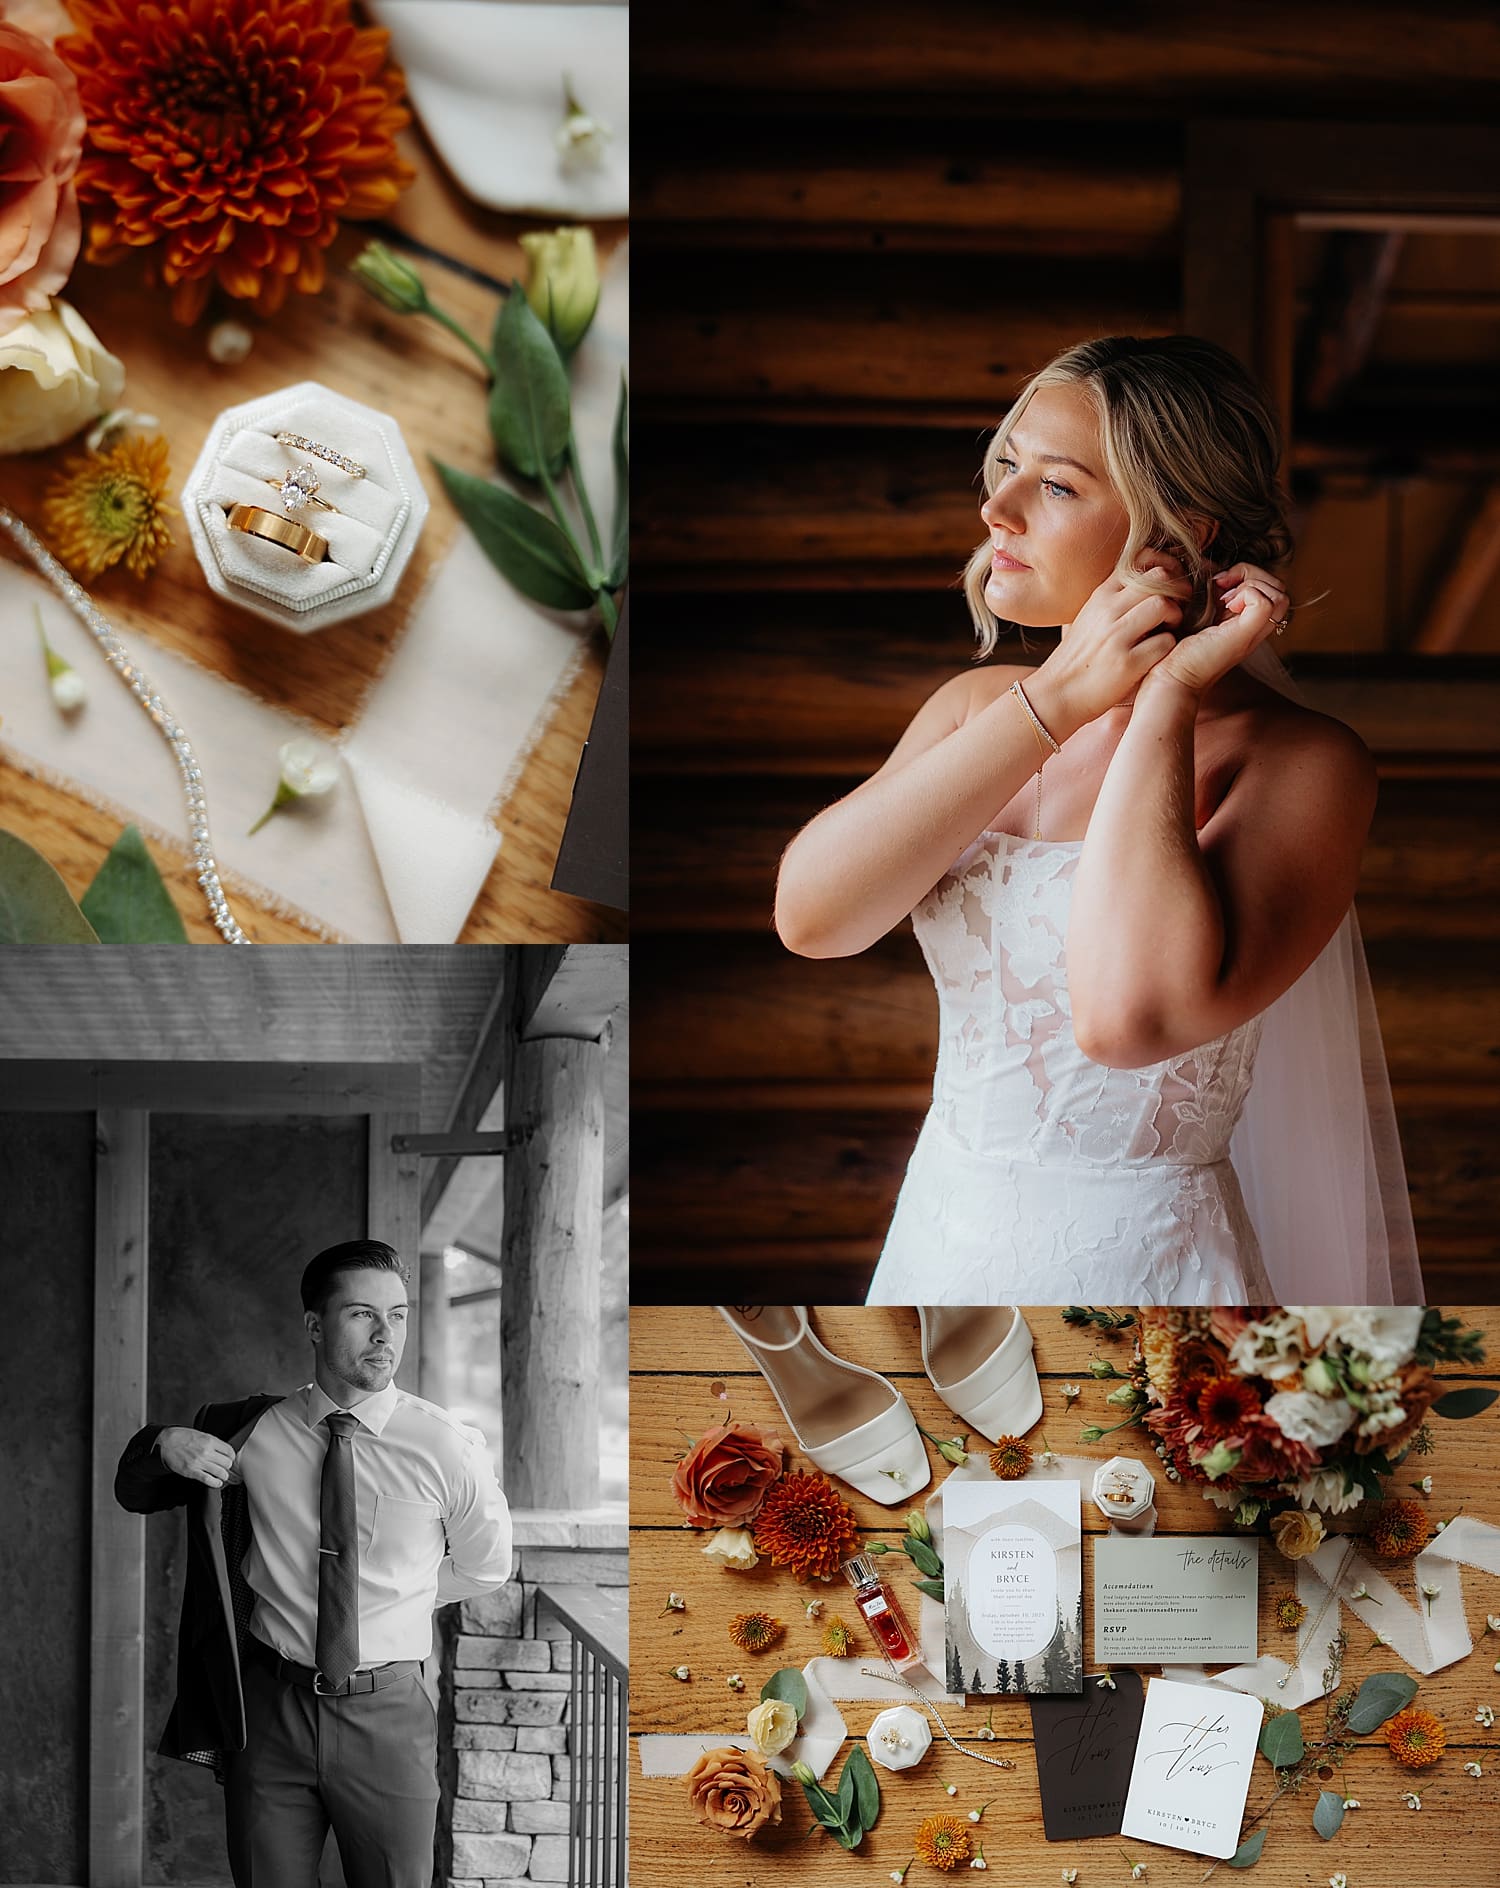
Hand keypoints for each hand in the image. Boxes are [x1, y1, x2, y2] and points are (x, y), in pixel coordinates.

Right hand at [158, 1426, 236, 1487]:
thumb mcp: (202, 1435)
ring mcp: (199, 1462)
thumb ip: (213, 1443)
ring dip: (223, 1476)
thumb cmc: (182, 1437)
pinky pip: (209, 1480)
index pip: (230, 1451)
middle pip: (227, 1463)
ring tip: (221, 1475)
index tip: (229, 1459)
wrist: (166, 1442)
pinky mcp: (192, 1472)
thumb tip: (224, 1452)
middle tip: (224, 1467)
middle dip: (227, 1466)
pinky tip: (216, 1482)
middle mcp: (206, 1452)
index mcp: (210, 1441)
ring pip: (221, 1473)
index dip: (231, 1456)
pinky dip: (215, 1483)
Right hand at [1030, 549, 1187, 734]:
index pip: (1141, 561)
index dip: (1164, 569)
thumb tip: (1146, 580)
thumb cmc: (1078, 657)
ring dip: (1174, 617)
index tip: (1169, 586)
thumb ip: (1114, 599)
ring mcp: (1116, 637)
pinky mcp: (1127, 664)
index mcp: (1100, 597)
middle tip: (1176, 608)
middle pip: (1158, 578)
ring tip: (1167, 630)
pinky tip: (1158, 653)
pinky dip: (1168, 646)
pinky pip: (1165, 642)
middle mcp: (1107, 612)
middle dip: (1176, 591)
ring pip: (1163, 605)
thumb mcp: (1089, 617)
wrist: (1056, 693)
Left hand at [1140, 560, 1288, 698]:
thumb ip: (1211, 598)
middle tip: (1221, 589)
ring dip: (1250, 584)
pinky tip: (1223, 607)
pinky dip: (1246, 594)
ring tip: (1222, 600)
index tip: (1218, 585)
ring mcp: (1252, 633)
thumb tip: (1215, 574)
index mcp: (1244, 622)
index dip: (1247, 575)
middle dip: (1251, 575)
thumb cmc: (1175, 651)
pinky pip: (1266, 603)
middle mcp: (1254, 628)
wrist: (1169, 678)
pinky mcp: (1244, 636)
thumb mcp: (1197, 616)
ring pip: (1279, 593)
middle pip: (1279, 587)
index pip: (1269, 588)